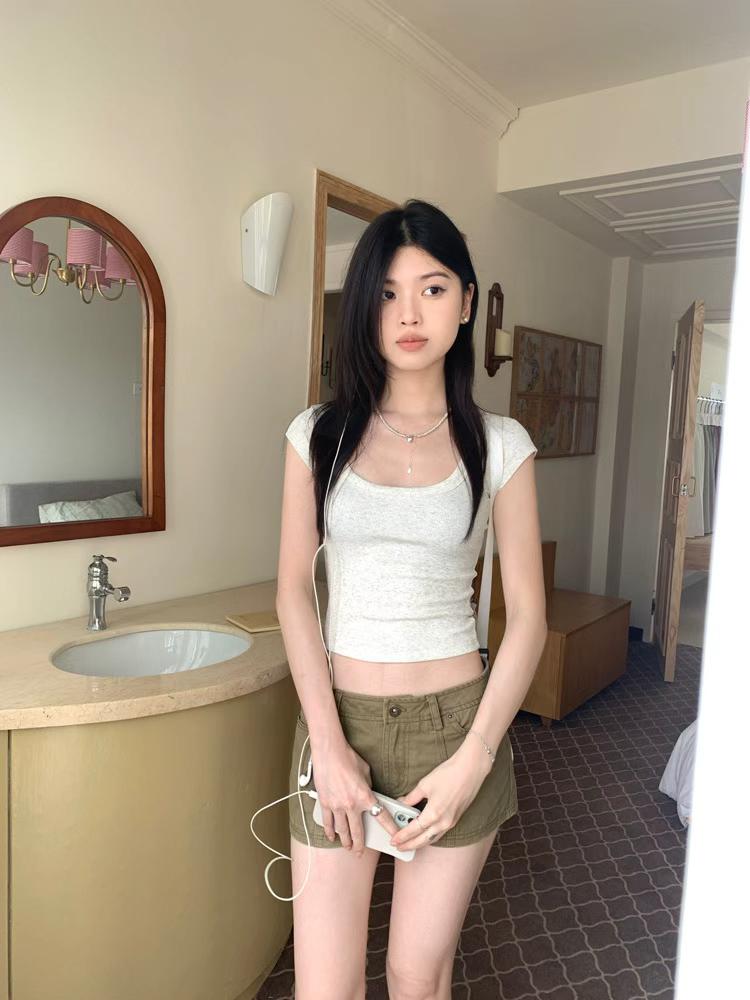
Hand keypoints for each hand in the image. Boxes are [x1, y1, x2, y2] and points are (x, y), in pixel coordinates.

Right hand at [312, 742, 399, 855]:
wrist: (329, 752)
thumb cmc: (348, 758)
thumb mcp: (365, 772)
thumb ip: (368, 787)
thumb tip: (368, 794)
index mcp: (365, 796)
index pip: (381, 816)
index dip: (390, 829)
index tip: (395, 838)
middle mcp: (351, 805)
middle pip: (357, 831)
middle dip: (360, 845)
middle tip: (360, 853)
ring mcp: (337, 806)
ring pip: (342, 830)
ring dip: (345, 841)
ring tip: (348, 847)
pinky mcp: (325, 803)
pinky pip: (328, 822)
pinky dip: (330, 831)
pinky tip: (332, 836)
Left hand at [390, 736, 493, 850]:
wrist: (471, 769)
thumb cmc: (449, 774)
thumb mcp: (425, 784)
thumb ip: (411, 797)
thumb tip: (402, 803)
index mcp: (433, 814)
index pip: (413, 830)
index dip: (402, 836)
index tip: (393, 840)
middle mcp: (443, 822)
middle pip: (423, 840)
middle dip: (409, 845)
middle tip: (398, 847)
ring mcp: (451, 822)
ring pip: (432, 838)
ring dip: (420, 843)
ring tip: (409, 844)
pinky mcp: (456, 818)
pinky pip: (440, 833)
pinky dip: (430, 837)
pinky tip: (424, 834)